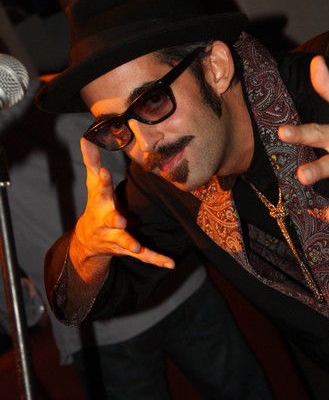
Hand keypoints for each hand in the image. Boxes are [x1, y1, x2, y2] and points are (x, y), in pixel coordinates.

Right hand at [70, 138, 174, 284]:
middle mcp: (108, 221)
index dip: (102, 179)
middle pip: (110, 219)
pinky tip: (170, 263)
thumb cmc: (96, 205)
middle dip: (114, 219)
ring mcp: (118, 237)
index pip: (100, 188)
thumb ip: (92, 161)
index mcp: (100, 202)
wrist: (90, 241)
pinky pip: (144, 256)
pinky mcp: (130, 250)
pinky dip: (157, 259)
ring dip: (131, 244)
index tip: (106, 170)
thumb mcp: (93, 183)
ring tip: (136, 246)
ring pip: (125, 242)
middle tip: (120, 220)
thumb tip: (87, 137)